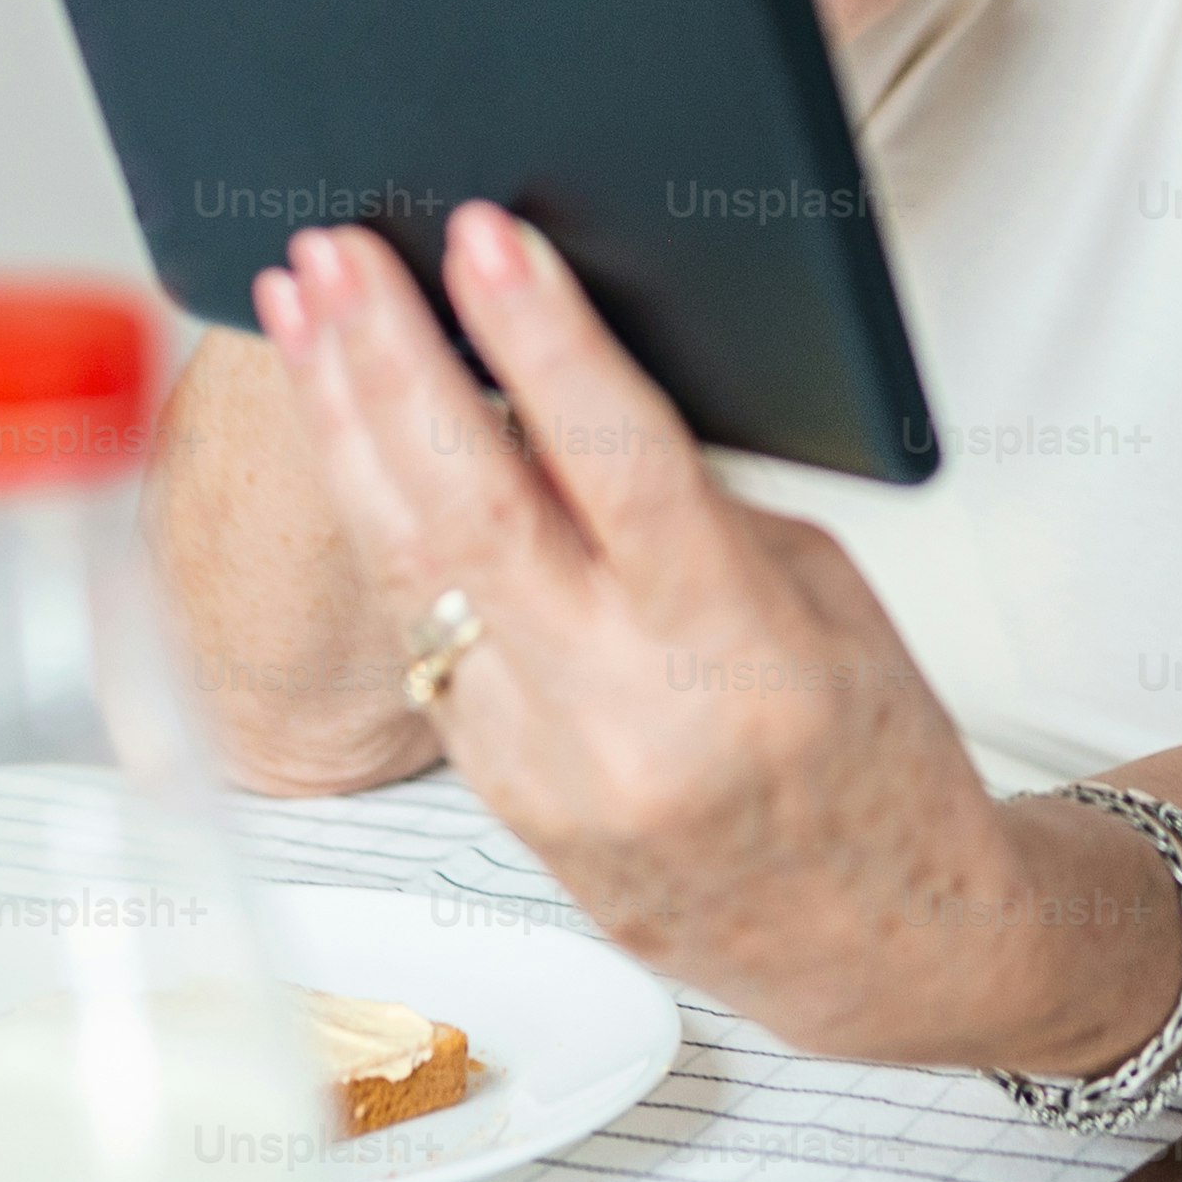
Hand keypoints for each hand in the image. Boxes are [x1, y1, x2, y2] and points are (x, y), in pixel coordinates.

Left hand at [258, 208, 1148, 1062]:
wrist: (873, 941)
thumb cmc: (874, 751)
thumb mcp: (821, 596)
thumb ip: (690, 507)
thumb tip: (559, 391)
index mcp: (739, 655)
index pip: (616, 467)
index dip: (541, 341)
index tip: (480, 240)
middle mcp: (627, 722)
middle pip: (471, 515)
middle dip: (389, 365)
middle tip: (338, 256)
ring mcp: (547, 774)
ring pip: (412, 575)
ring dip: (347, 432)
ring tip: (308, 319)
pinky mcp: (498, 804)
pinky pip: (425, 645)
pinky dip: (389, 528)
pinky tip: (357, 444)